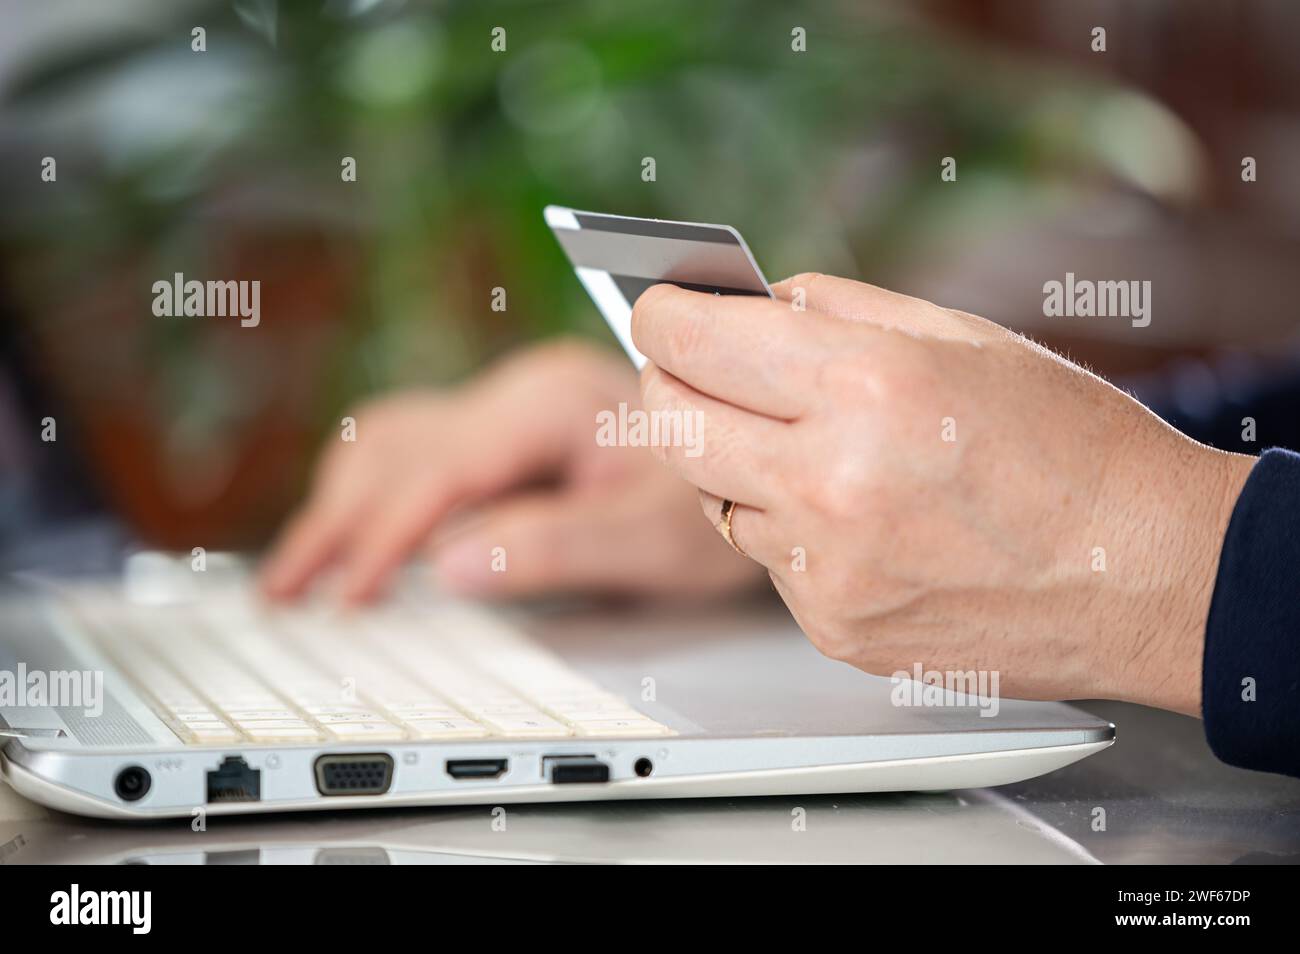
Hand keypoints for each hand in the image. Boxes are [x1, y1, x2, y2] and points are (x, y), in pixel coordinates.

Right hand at [260, 339, 762, 603]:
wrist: (754, 453)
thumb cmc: (712, 500)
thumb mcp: (647, 540)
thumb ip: (552, 547)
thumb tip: (449, 566)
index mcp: (552, 402)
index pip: (442, 469)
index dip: (386, 534)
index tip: (348, 594)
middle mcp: (521, 390)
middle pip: (399, 451)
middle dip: (339, 525)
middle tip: (285, 591)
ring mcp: (509, 403)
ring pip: (393, 441)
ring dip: (340, 503)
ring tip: (294, 570)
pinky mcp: (506, 426)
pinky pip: (414, 444)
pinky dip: (369, 486)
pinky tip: (346, 521)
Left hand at [632, 274, 1254, 715]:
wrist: (1147, 575)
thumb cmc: (1074, 448)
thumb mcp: (962, 337)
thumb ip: (837, 310)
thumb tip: (752, 302)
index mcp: (863, 385)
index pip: (691, 341)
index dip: (662, 315)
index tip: (659, 309)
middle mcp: (830, 481)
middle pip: (667, 424)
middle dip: (668, 384)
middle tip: (694, 369)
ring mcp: (826, 568)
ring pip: (711, 497)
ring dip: (736, 463)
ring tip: (811, 449)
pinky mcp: (833, 628)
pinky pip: (767, 562)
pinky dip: (790, 530)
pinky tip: (859, 519)